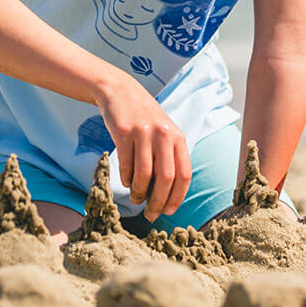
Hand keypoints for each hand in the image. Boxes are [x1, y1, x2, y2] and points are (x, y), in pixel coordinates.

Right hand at [98, 81, 191, 221]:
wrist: (121, 92)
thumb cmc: (145, 120)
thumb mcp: (164, 134)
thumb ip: (169, 158)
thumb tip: (168, 195)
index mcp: (178, 138)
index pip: (184, 174)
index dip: (177, 197)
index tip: (168, 211)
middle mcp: (164, 134)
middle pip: (166, 178)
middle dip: (158, 201)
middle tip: (151, 214)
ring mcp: (144, 132)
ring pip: (145, 173)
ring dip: (139, 193)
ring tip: (136, 200)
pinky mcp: (124, 131)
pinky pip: (126, 164)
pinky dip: (126, 179)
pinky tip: (126, 183)